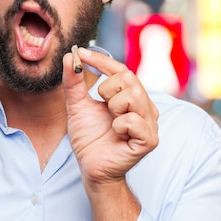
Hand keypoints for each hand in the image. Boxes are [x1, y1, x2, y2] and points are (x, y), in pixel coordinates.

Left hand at [62, 47, 158, 185]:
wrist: (92, 168)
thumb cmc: (89, 138)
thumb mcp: (77, 106)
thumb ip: (74, 83)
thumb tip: (70, 57)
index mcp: (131, 95)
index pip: (121, 69)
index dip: (101, 60)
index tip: (81, 53)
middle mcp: (145, 106)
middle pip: (129, 78)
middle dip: (107, 89)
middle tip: (102, 106)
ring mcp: (150, 122)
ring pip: (133, 96)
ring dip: (113, 108)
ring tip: (111, 122)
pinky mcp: (149, 139)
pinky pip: (133, 120)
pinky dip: (119, 126)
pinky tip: (117, 134)